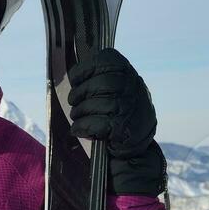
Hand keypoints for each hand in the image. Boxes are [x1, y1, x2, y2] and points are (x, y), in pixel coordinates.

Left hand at [67, 47, 166, 195]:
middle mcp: (133, 88)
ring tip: (79, 119)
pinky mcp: (123, 128)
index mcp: (129, 74)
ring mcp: (130, 108)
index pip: (105, 60)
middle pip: (98, 83)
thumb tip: (73, 74)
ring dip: (79, 113)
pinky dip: (82, 127)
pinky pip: (94, 123)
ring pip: (94, 104)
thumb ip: (101, 77)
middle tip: (74, 103)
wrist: (135, 149)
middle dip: (79, 94)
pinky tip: (80, 130)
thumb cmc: (117, 115)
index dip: (85, 69)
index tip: (77, 79)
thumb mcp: (116, 90)